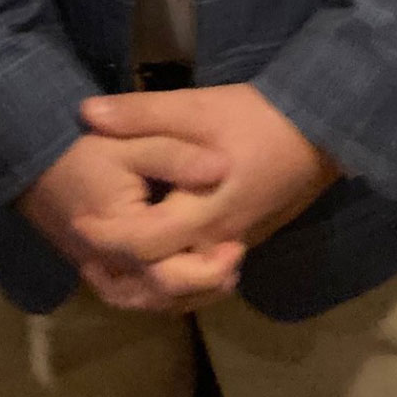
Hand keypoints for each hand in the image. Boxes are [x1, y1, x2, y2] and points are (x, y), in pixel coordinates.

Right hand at [16, 129, 242, 313]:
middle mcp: (106, 263)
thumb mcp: (130, 142)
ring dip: (189, 294)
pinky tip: (187, 280)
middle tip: (235, 259)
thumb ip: (175, 154)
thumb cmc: (81, 149)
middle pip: (162, 291)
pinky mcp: (96, 274)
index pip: (166, 262)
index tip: (238, 243)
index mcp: (116, 233)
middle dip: (204, 282)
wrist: (31, 162)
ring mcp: (98, 273)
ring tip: (221, 272)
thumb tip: (223, 169)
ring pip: (150, 301)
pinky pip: (133, 298)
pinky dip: (164, 295)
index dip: (207, 261)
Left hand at [80, 83, 340, 267]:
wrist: (319, 131)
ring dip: (145, 284)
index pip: (146, 247)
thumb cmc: (255, 119)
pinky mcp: (242, 244)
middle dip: (121, 275)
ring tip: (107, 263)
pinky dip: (171, 278)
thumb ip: (141, 113)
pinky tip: (150, 257)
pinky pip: (200, 278)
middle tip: (85, 255)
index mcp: (202, 213)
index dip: (107, 239)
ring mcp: (233, 248)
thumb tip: (86, 114)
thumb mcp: (195, 108)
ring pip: (184, 288)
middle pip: (162, 283)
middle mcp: (217, 244)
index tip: (77, 223)